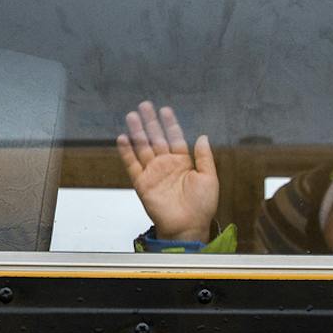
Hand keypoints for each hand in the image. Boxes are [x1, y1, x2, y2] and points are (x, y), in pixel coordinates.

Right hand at [116, 101, 218, 242]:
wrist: (188, 227)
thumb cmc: (202, 207)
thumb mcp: (209, 178)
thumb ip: (204, 157)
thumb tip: (203, 136)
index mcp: (183, 162)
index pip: (175, 138)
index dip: (170, 124)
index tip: (165, 110)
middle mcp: (166, 165)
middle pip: (156, 138)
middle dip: (150, 122)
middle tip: (144, 105)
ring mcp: (153, 173)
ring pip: (143, 148)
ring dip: (137, 132)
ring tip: (132, 116)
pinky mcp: (143, 184)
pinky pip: (133, 165)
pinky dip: (127, 152)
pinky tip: (123, 138)